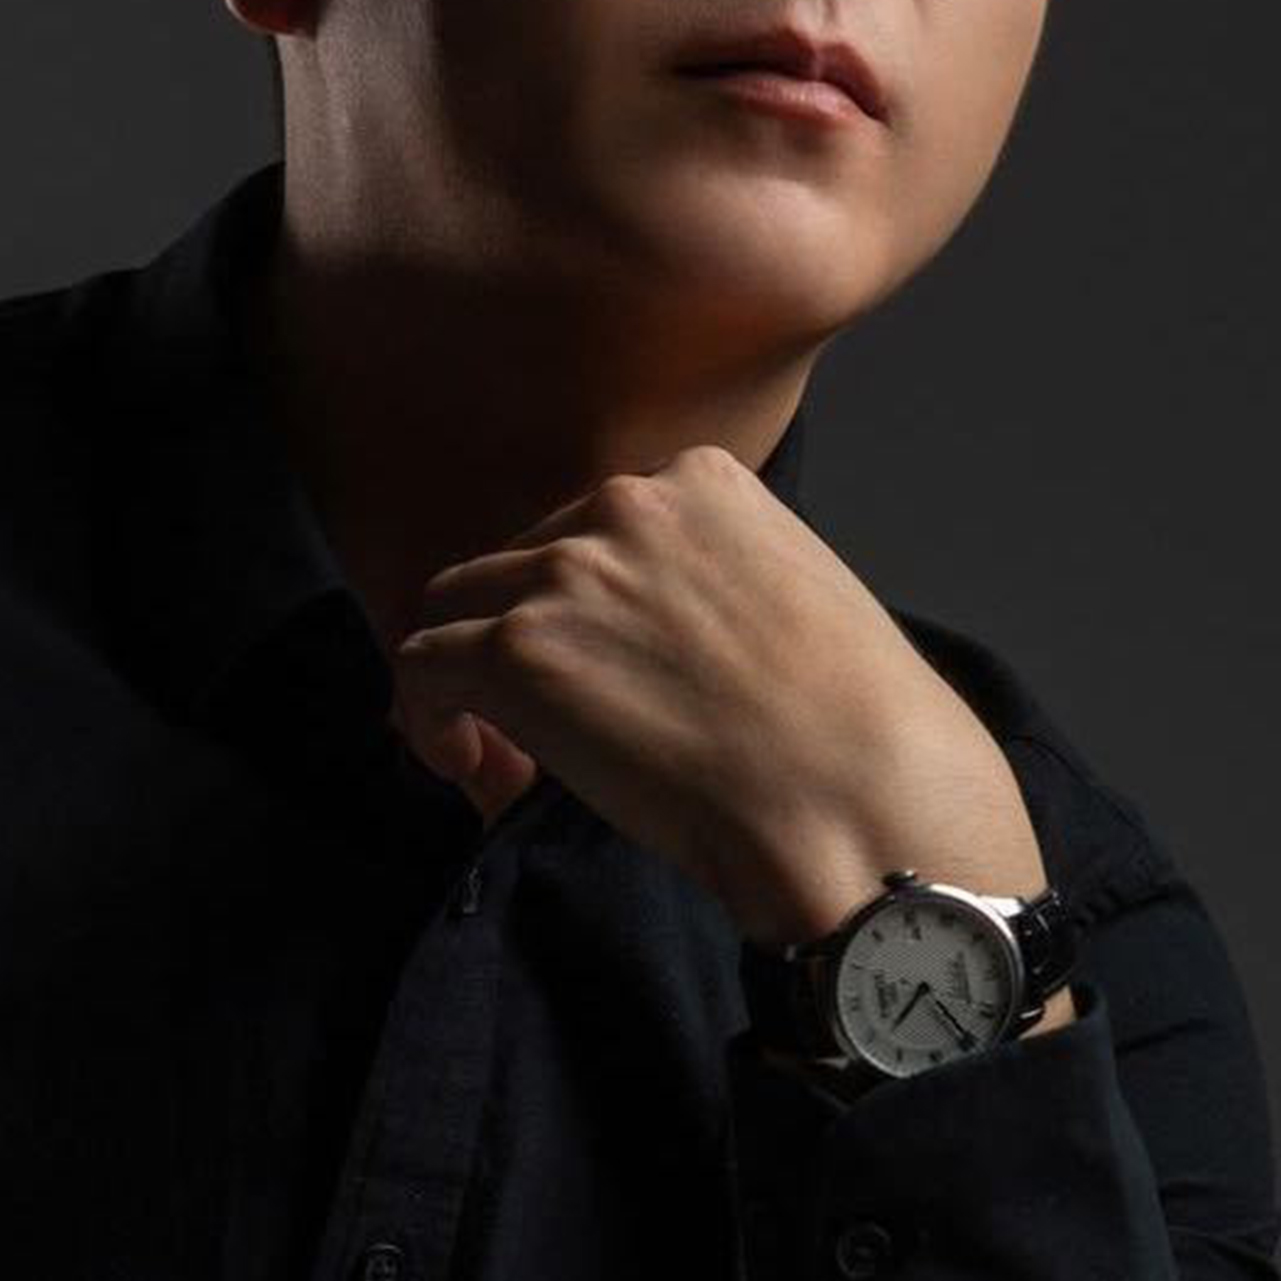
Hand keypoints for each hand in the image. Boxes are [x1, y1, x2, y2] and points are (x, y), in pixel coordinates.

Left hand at [389, 443, 1056, 944]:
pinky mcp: (517, 649)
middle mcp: (625, 504)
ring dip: (468, 679)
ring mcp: (566, 572)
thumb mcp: (799, 599)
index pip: (592, 529)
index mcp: (703, 481)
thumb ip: (711, 585)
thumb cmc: (860, 732)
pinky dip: (427, 719)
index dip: (577, 607)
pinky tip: (467, 768)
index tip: (591, 670)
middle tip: (538, 728)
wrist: (860, 799)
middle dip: (517, 640)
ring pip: (454, 607)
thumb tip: (645, 645)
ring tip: (499, 756)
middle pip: (516, 562)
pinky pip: (420, 667)